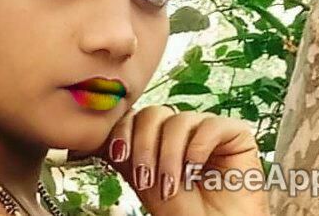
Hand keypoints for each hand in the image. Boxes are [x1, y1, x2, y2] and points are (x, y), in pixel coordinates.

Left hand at [67, 105, 270, 215]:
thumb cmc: (182, 212)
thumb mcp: (144, 180)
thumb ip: (123, 153)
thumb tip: (83, 140)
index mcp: (159, 136)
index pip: (136, 116)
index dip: (124, 131)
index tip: (118, 155)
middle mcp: (182, 129)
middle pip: (154, 114)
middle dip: (144, 146)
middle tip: (146, 179)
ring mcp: (207, 129)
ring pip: (178, 120)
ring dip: (169, 155)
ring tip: (171, 185)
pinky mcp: (234, 134)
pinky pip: (211, 125)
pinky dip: (198, 148)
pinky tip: (195, 170)